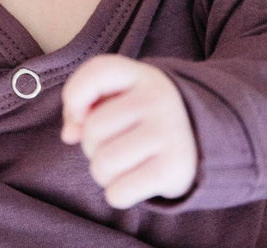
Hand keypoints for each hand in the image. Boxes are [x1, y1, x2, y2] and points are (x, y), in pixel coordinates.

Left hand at [59, 54, 197, 208]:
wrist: (198, 143)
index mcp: (140, 75)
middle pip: (92, 130)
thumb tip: (69, 134)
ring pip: (103, 164)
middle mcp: (157, 98)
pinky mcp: (173, 168)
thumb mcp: (119, 99)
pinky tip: (132, 182)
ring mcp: (168, 132)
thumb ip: (84, 106)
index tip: (79, 116)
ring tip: (120, 164)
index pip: (97, 72)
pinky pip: (118, 192)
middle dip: (91, 146)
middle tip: (113, 144)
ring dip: (102, 173)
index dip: (74, 96)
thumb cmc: (142, 119)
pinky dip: (117, 193)